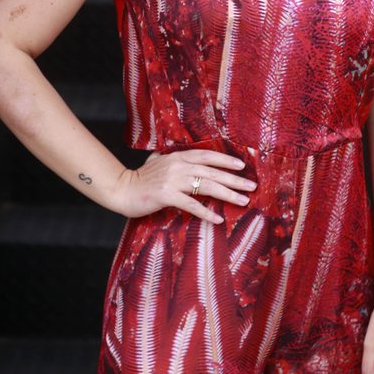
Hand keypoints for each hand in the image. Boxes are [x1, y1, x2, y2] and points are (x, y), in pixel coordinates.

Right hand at [116, 148, 256, 223]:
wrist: (122, 190)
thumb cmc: (141, 178)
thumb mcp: (158, 162)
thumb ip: (171, 158)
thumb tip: (180, 155)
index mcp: (178, 156)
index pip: (207, 156)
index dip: (225, 160)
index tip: (242, 167)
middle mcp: (178, 165)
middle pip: (212, 172)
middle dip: (234, 179)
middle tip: (252, 186)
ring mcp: (172, 180)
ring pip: (206, 186)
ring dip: (227, 194)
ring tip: (243, 201)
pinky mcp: (166, 195)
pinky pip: (191, 204)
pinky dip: (206, 212)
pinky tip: (218, 219)